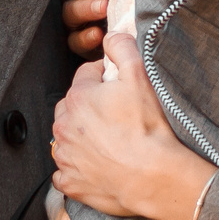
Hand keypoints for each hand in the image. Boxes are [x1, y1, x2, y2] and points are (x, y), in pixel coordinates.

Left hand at [50, 34, 216, 219]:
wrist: (155, 176)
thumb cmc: (148, 128)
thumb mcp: (140, 76)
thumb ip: (122, 48)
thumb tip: (110, 37)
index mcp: (77, 98)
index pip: (84, 76)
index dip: (103, 77)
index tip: (117, 87)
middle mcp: (63, 127)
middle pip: (71, 107)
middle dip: (87, 107)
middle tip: (114, 115)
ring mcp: (65, 157)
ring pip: (66, 139)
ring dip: (80, 137)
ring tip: (107, 141)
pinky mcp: (70, 183)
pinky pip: (65, 171)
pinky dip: (77, 168)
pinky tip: (97, 166)